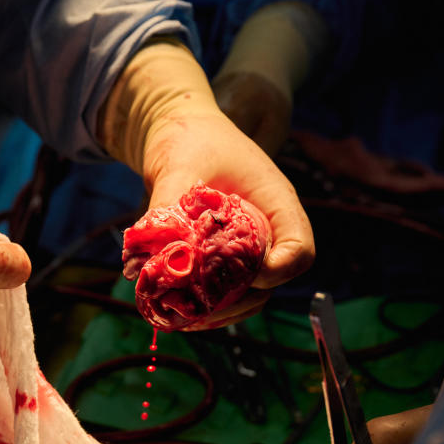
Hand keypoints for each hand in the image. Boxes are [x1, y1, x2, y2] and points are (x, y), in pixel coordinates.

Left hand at [100, 41, 314, 331]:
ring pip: (252, 293)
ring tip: (185, 314)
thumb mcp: (177, 166)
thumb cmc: (187, 139)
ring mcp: (249, 244)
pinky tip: (179, 310)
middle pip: (275, 280)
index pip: (299, 248)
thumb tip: (144, 257)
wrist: (179, 129)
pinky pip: (230, 290)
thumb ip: (165, 207)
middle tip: (199, 305)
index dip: (277, 271)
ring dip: (224, 310)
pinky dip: (210, 305)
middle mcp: (269, 228)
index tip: (242, 277)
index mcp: (275, 200)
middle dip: (242, 299)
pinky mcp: (227, 255)